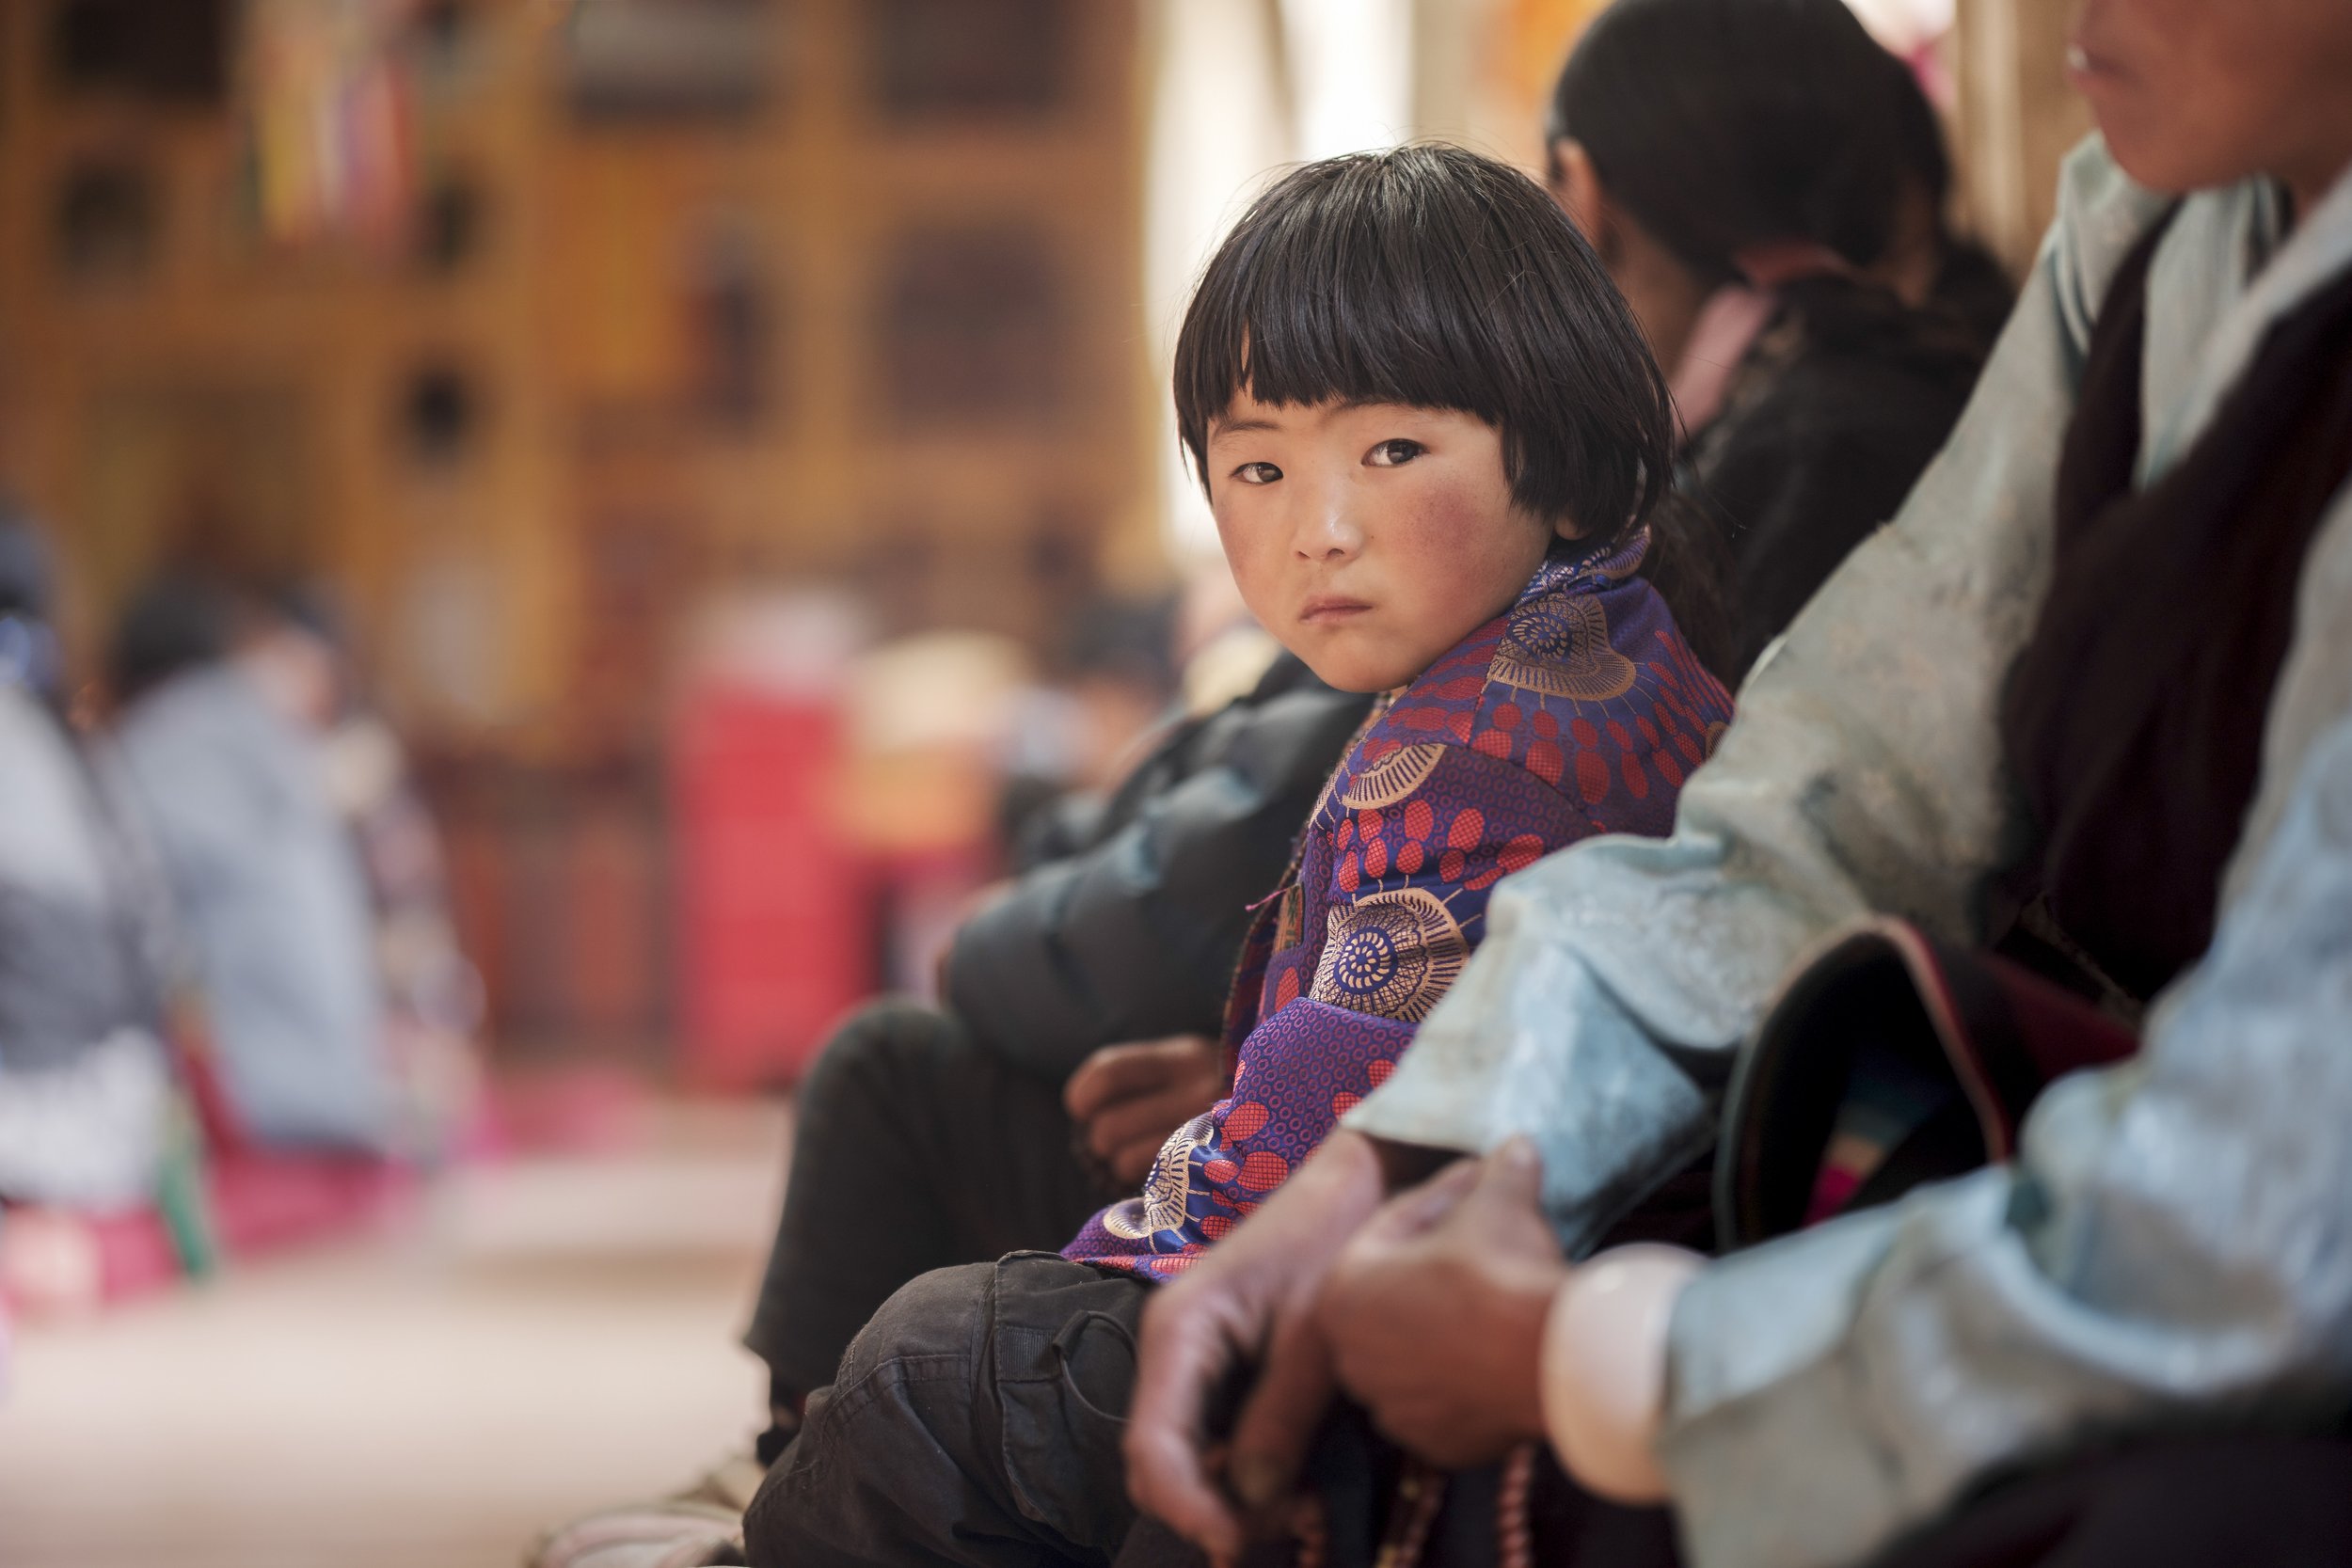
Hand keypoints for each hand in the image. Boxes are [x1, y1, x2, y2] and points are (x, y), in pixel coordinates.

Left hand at [1064, 1034, 1228, 1186]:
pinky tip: (1161, 1174)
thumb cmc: (1222, 1089)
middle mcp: (1200, 1092)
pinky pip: (1152, 1185)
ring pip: (1125, 1160)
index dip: (1083, 1094)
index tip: (1079, 1107)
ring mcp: (1211, 1135)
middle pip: (1109, 1126)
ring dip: (1122, 1164)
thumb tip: (1081, 1106)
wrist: (1294, 1108)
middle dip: (1102, 1138)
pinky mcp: (1216, 1170)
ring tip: (1142, 1157)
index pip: (1111, 1071)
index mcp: (1187, 1056)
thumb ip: (1142, 1074)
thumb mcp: (1190, 1063)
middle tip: (1117, 1139)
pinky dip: (1145, 1182)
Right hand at [1124, 1130, 1391, 1565]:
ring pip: (1186, 1457)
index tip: (1235, 1542)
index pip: (1153, 1446)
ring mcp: (1194, 1361)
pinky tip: (1298, 1479)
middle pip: (1159, 1462)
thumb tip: (1254, 1500)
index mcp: (1181, 1331)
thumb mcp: (1316, 1333)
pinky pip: (1215, 1436)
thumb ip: (1283, 1414)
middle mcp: (1173, 1350)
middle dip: (1211, 1508)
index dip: (1187, 1506)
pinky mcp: (1222, 1368)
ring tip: (1302, 1505)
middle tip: (1286, 1525)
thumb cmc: (1332, 1239)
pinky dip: (1245, 1471)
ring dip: (1231, 1496)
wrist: (1351, 1181)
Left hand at [1317, 1138, 1566, 1468]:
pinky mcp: (1434, 1445)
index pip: (1392, 1230)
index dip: (1441, 1202)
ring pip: (1417, 1352)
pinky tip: (1499, 1354)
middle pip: (1397, 1296)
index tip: (1476, 1188)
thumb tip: (1516, 1146)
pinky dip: (1468, 1379)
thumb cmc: (1504, 1272)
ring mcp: (1393, 1406)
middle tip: (1483, 1243)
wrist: (1553, 1356)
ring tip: (1494, 1300)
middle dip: (1436, 1267)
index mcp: (1345, 1291)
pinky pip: (1446, 1400)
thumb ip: (1500, 1171)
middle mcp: (1354, 1356)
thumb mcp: (1500, 1202)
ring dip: (1448, 1326)